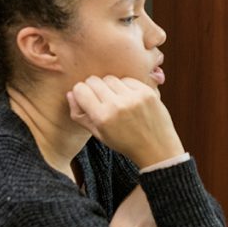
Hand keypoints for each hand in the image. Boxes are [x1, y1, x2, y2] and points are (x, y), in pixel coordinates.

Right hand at [67, 75, 184, 167]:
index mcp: (102, 117)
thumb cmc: (125, 143)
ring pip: (110, 78)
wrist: (156, 147)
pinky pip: (127, 79)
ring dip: (110, 86)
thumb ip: (80, 115)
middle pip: (94, 80)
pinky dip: (125, 86)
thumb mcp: (99, 134)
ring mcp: (133, 97)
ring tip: (116, 99)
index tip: (86, 98)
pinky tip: (129, 98)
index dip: (80, 93)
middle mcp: (117, 105)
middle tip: (100, 98)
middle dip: (93, 87)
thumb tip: (71, 94)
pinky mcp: (147, 92)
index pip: (80, 90)